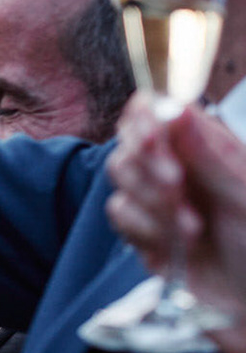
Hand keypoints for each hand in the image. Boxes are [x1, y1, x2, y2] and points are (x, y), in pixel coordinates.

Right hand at [106, 99, 245, 352]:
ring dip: (153, 203)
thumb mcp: (243, 193)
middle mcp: (178, 168)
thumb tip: (175, 109)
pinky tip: (180, 243)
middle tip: (178, 185)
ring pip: (119, 182)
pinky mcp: (142, 235)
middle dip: (149, 166)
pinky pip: (120, 217)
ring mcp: (157, 202)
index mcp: (207, 146)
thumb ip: (208, 152)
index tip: (156, 136)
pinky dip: (145, 229)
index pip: (155, 110)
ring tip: (192, 226)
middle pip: (128, 145)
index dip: (146, 119)